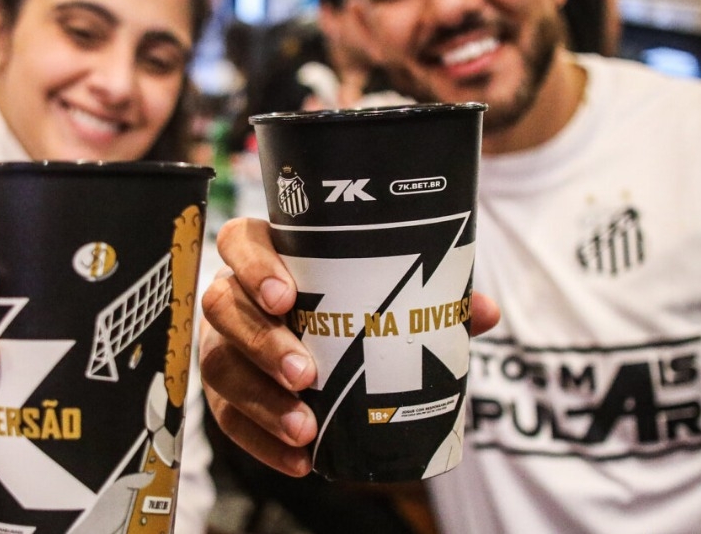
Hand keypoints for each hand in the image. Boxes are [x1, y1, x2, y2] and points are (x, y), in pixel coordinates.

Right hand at [197, 217, 501, 476]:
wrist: (331, 351)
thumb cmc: (351, 305)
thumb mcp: (385, 294)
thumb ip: (427, 297)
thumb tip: (481, 311)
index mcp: (264, 255)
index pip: (239, 242)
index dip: (253, 265)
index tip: (286, 296)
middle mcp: (234, 295)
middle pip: (224, 307)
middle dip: (263, 342)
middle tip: (306, 372)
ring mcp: (223, 343)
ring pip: (219, 364)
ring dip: (261, 399)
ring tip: (304, 426)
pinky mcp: (225, 393)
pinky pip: (229, 417)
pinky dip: (262, 441)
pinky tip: (298, 459)